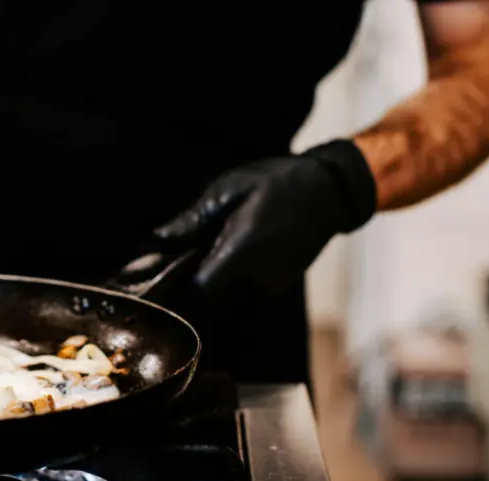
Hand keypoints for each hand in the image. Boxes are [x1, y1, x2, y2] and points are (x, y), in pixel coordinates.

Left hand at [155, 140, 377, 301]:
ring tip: (230, 233)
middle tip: (201, 240)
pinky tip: (249, 240)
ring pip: (231, 286)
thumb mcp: (228, 190)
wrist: (330, 190)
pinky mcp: (282, 282)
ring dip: (222, 267)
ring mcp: (274, 281)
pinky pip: (250, 282)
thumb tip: (158, 238)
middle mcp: (260, 274)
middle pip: (213, 290)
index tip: (173, 263)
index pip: (201, 287)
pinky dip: (242, 267)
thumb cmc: (276, 182)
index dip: (182, 280)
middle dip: (201, 270)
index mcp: (242, 251)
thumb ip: (193, 220)